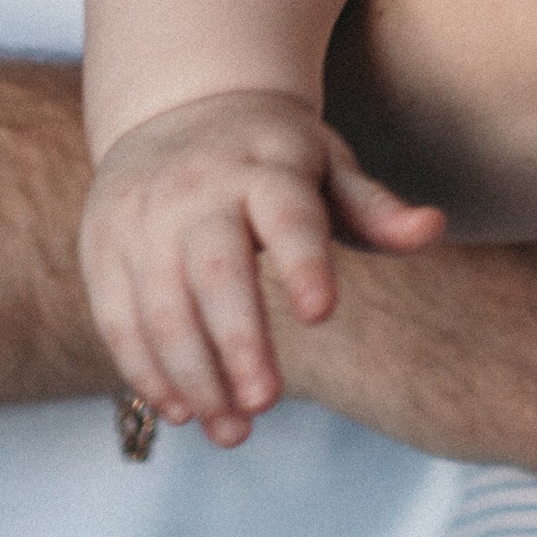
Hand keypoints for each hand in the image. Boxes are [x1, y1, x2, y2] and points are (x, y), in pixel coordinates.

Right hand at [81, 90, 442, 449]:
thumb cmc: (272, 155)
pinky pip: (118, 317)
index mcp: (264, 167)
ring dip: (192, 376)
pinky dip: (145, 370)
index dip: (303, 261)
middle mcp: (198, 190)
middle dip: (238, 340)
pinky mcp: (103, 246)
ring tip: (232, 431)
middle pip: (216, 269)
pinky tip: (179, 411)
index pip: (287, 214)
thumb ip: (373, 207)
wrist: (176, 105)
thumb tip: (433, 228)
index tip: (323, 313)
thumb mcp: (327, 164)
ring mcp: (143, 218)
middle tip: (267, 402)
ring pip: (162, 305)